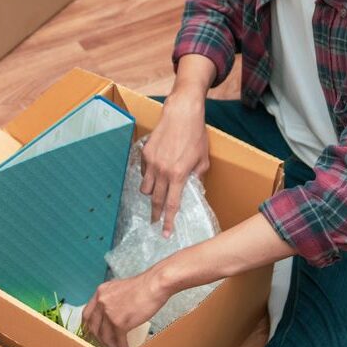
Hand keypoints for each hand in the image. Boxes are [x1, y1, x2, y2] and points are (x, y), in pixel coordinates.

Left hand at [82, 269, 169, 346]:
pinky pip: (118, 340)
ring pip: (105, 336)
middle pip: (93, 327)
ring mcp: (110, 314)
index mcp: (100, 292)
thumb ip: (111, 297)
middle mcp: (102, 303)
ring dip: (111, 345)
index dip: (89, 325)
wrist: (154, 285)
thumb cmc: (142, 285)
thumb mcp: (119, 287)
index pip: (87, 313)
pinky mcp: (120, 323)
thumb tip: (111, 310)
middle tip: (105, 342)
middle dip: (98, 337)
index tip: (93, 331)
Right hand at [141, 94, 208, 236]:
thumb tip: (192, 188)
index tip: (165, 233)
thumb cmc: (195, 135)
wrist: (181, 113)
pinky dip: (148, 176)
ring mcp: (151, 162)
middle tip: (155, 223)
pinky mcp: (145, 153)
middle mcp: (162, 171)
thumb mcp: (203, 159)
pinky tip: (155, 173)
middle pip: (155, 200)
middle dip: (155, 214)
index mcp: (178, 175)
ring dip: (150, 195)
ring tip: (155, 196)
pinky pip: (143, 172)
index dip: (167, 221)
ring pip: (145, 188)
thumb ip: (197, 177)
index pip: (171, 205)